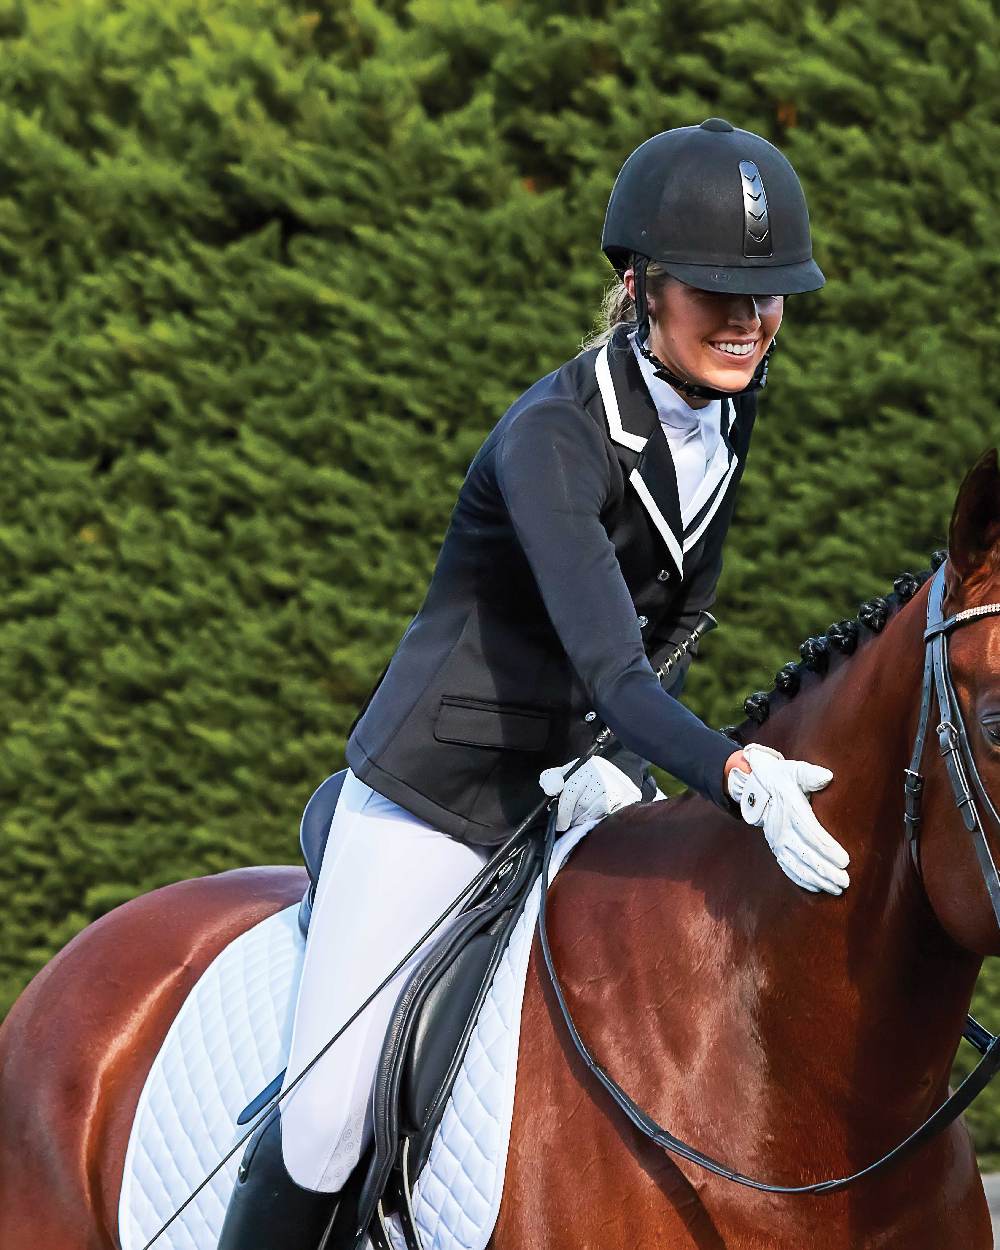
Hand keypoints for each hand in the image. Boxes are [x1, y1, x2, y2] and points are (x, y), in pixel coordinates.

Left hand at [539, 756, 642, 831]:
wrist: (614, 776)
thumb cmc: (584, 779)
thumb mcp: (564, 774)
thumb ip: (550, 779)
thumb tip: (553, 789)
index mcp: (588, 765)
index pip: (572, 791)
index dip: (563, 810)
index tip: (559, 824)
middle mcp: (605, 773)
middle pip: (584, 804)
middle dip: (574, 817)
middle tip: (570, 823)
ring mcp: (619, 785)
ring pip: (597, 812)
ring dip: (586, 821)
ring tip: (582, 820)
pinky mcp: (630, 797)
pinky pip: (611, 816)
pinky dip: (601, 821)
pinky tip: (595, 820)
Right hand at [727, 743, 849, 894]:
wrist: (758, 788)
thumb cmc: (782, 778)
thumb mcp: (794, 770)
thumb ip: (810, 774)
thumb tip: (828, 777)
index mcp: (791, 811)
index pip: (811, 833)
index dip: (827, 848)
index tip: (845, 860)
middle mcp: (783, 830)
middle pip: (806, 854)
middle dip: (826, 870)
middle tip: (845, 881)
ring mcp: (778, 842)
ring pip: (797, 866)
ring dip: (817, 879)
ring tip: (836, 888)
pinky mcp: (777, 849)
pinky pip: (788, 868)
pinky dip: (802, 880)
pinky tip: (817, 887)